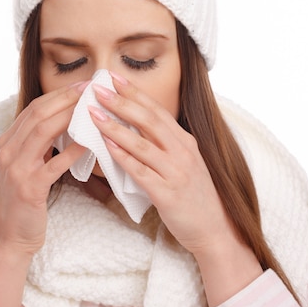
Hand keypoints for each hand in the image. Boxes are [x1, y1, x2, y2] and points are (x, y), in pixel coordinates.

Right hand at [0, 80, 88, 254]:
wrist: (10, 237)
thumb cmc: (25, 201)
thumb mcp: (27, 166)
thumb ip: (40, 144)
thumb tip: (68, 121)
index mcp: (8, 142)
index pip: (34, 108)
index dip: (59, 94)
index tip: (81, 85)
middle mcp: (8, 150)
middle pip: (39, 113)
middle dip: (66, 98)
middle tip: (91, 89)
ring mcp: (17, 169)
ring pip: (44, 131)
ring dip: (70, 116)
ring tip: (93, 108)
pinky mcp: (30, 188)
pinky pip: (55, 164)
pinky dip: (73, 151)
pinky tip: (91, 143)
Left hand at [88, 73, 233, 254]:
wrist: (213, 228)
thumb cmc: (193, 195)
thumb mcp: (183, 163)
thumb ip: (163, 145)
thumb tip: (132, 129)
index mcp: (185, 141)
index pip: (157, 110)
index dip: (134, 93)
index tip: (114, 77)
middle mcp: (182, 152)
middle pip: (148, 120)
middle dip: (121, 102)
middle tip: (98, 89)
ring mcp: (176, 172)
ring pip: (141, 143)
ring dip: (115, 127)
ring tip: (94, 115)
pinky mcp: (167, 193)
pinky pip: (140, 171)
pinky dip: (122, 156)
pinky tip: (106, 146)